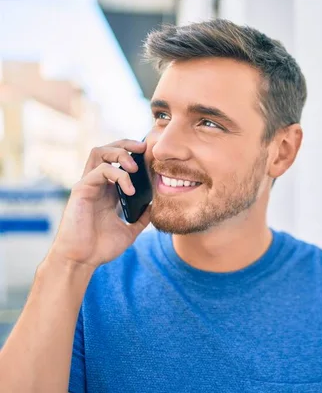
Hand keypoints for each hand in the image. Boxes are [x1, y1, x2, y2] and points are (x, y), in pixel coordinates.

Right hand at [47, 139, 150, 268]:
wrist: (82, 260)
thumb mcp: (129, 231)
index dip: (133, 155)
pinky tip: (130, 190)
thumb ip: (141, 218)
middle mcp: (97, 185)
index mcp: (108, 191)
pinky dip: (118, 175)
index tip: (150, 156)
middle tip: (144, 149)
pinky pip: (99, 171)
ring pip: (99, 152)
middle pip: (107, 150)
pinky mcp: (81, 190)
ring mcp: (88, 185)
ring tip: (135, 167)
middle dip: (126, 144)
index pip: (118, 162)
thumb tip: (155, 208)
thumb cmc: (100, 247)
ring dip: (120, 153)